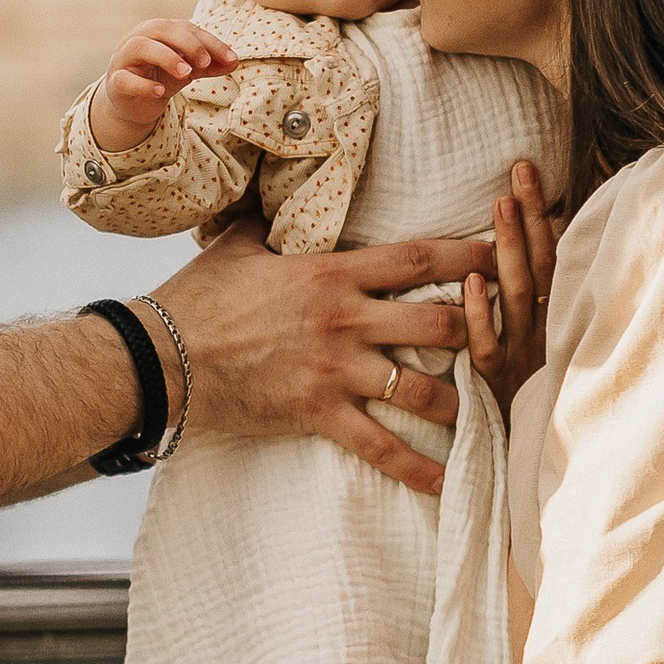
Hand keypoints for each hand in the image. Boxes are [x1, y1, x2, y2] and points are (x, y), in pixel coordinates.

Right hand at [88, 17, 233, 152]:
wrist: (133, 104)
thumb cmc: (160, 77)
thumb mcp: (188, 70)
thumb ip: (209, 65)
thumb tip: (234, 61)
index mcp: (158, 31)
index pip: (186, 28)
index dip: (210, 42)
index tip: (231, 59)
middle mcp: (139, 38)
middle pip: (161, 29)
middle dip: (187, 43)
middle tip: (205, 63)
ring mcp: (124, 59)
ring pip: (140, 47)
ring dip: (166, 57)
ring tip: (186, 73)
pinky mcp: (115, 82)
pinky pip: (125, 79)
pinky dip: (144, 84)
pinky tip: (160, 91)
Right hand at [153, 217, 506, 496]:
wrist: (158, 357)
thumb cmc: (197, 297)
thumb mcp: (238, 243)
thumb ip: (272, 216)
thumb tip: (278, 182)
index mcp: (330, 273)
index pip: (416, 257)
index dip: (468, 253)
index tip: (503, 251)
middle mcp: (344, 320)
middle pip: (439, 320)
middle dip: (479, 328)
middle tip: (505, 335)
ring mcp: (334, 370)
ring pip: (421, 387)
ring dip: (458, 398)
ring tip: (481, 404)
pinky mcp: (317, 414)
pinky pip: (379, 447)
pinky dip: (416, 468)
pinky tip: (445, 481)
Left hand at [459, 159, 561, 414]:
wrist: (539, 481)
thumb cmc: (532, 414)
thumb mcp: (536, 355)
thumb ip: (530, 307)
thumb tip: (512, 256)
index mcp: (556, 323)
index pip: (553, 256)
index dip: (539, 214)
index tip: (523, 171)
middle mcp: (546, 337)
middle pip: (544, 268)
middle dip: (531, 219)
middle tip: (519, 172)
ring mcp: (524, 363)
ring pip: (519, 299)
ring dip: (510, 251)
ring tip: (500, 207)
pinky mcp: (499, 392)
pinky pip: (489, 349)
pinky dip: (481, 313)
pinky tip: (470, 282)